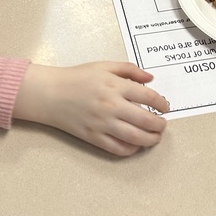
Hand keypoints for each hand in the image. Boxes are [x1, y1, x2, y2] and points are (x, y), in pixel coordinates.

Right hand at [13, 62, 168, 155]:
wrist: (50, 94)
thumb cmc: (77, 78)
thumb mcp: (104, 66)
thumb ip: (129, 69)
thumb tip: (150, 79)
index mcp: (115, 86)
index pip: (148, 97)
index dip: (161, 103)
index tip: (165, 107)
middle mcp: (111, 106)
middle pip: (146, 120)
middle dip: (160, 125)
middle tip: (162, 124)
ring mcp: (102, 124)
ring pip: (135, 138)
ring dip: (151, 139)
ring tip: (155, 137)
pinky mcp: (93, 138)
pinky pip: (118, 149)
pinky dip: (131, 150)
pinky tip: (136, 145)